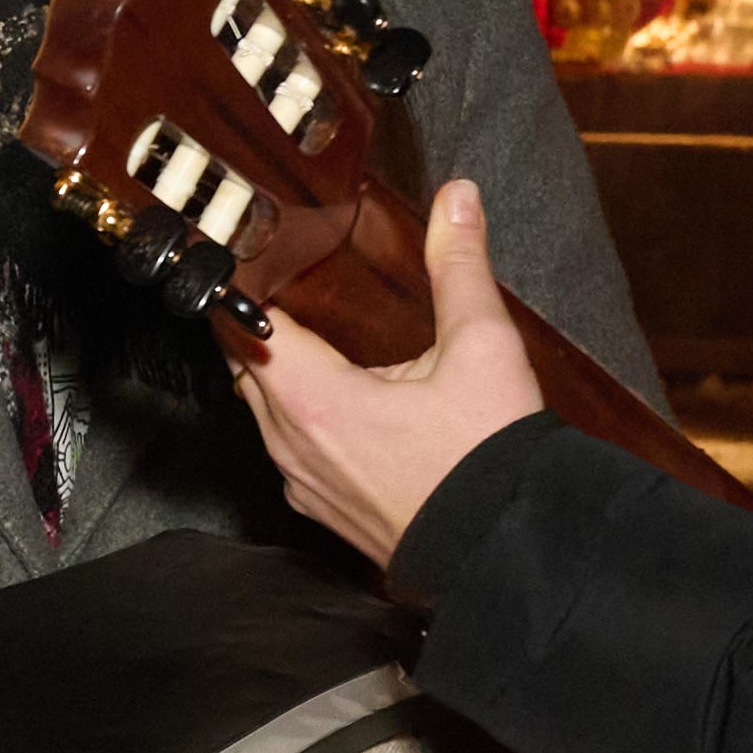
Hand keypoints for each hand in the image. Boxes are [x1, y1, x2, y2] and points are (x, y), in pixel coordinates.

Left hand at [236, 180, 541, 572]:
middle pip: (246, 370)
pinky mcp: (326, 511)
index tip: (246, 255)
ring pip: (266, 413)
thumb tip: (457, 198)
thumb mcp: (482, 349)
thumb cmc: (491, 460)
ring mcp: (304, 486)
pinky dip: (299, 417)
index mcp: (312, 401)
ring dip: (277, 374)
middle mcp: (292, 446)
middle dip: (255, 327)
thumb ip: (459, 267)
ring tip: (306, 331)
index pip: (244, 330)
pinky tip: (339, 399)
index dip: (240, 288)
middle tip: (277, 282)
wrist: (512, 555)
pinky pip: (292, 451)